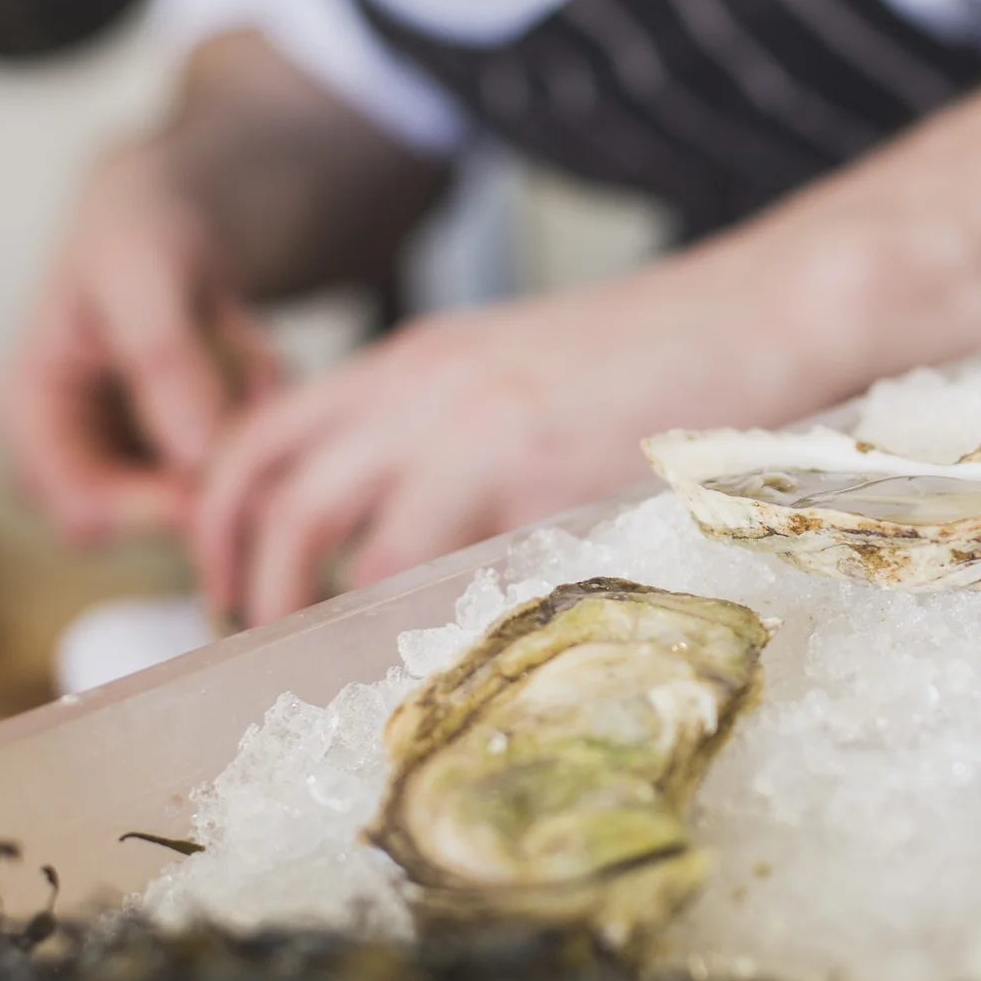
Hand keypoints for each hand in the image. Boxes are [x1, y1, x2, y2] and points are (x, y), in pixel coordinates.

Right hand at [1, 143, 277, 545]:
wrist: (170, 219)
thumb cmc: (135, 234)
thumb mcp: (143, 275)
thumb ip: (164, 359)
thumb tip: (195, 455)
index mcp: (32, 415)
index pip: (81, 510)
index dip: (153, 512)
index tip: (221, 486)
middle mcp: (77, 452)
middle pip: (149, 522)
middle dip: (216, 476)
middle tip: (262, 419)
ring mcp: (135, 457)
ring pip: (207, 494)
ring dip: (243, 439)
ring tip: (252, 354)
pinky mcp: (189, 451)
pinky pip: (242, 463)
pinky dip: (262, 416)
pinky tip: (259, 357)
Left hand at [190, 271, 792, 627]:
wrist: (761, 311)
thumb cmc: (656, 349)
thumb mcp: (512, 366)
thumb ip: (440, 422)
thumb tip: (389, 522)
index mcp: (411, 360)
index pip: (262, 438)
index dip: (219, 521)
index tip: (226, 582)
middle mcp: (426, 393)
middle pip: (280, 501)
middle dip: (249, 587)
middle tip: (261, 645)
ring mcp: (483, 438)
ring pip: (352, 551)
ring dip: (326, 621)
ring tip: (338, 669)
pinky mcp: (546, 483)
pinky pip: (456, 577)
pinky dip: (430, 629)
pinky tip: (440, 662)